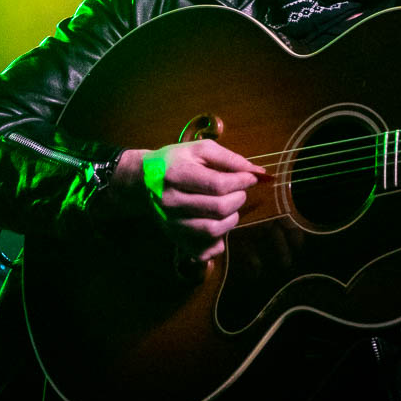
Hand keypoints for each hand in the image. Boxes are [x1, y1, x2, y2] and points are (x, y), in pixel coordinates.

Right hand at [115, 140, 265, 262]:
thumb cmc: (176, 161)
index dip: (242, 181)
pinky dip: (218, 241)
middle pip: (218, 208)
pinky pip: (204, 250)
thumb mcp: (199, 150)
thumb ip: (229, 159)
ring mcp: (172, 223)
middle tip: (239, 191)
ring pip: (213, 230)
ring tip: (229, 206)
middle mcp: (171, 202)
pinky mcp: (175, 238)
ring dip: (232, 218)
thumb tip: (258, 172)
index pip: (217, 184)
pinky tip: (218, 225)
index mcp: (176, 175)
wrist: (142, 181)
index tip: (251, 177)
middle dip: (239, 198)